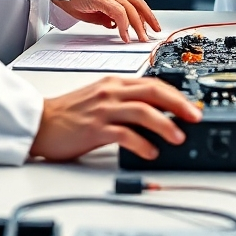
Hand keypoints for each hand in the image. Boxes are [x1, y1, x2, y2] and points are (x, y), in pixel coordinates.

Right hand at [29, 76, 201, 161]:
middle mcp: (111, 92)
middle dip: (179, 104)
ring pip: (143, 111)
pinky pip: (124, 134)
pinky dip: (142, 143)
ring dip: (165, 124)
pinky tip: (151, 152)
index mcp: (114, 83)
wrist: (40, 122)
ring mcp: (103, 110)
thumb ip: (124, 101)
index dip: (176, 94)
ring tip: (179, 137)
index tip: (191, 106)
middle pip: (153, 92)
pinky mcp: (94, 129)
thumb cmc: (69, 114)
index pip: (153, 83)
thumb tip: (154, 115)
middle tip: (195, 117)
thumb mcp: (100, 98)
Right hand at [53, 0, 160, 42]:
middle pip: (137, 4)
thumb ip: (104, 17)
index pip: (135, 2)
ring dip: (138, 25)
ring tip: (141, 38)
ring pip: (130, 8)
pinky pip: (118, 11)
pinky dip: (123, 24)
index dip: (145, 14)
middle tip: (153, 34)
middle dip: (148, 19)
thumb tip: (113, 26)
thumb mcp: (92, 11)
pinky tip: (124, 35)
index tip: (151, 27)